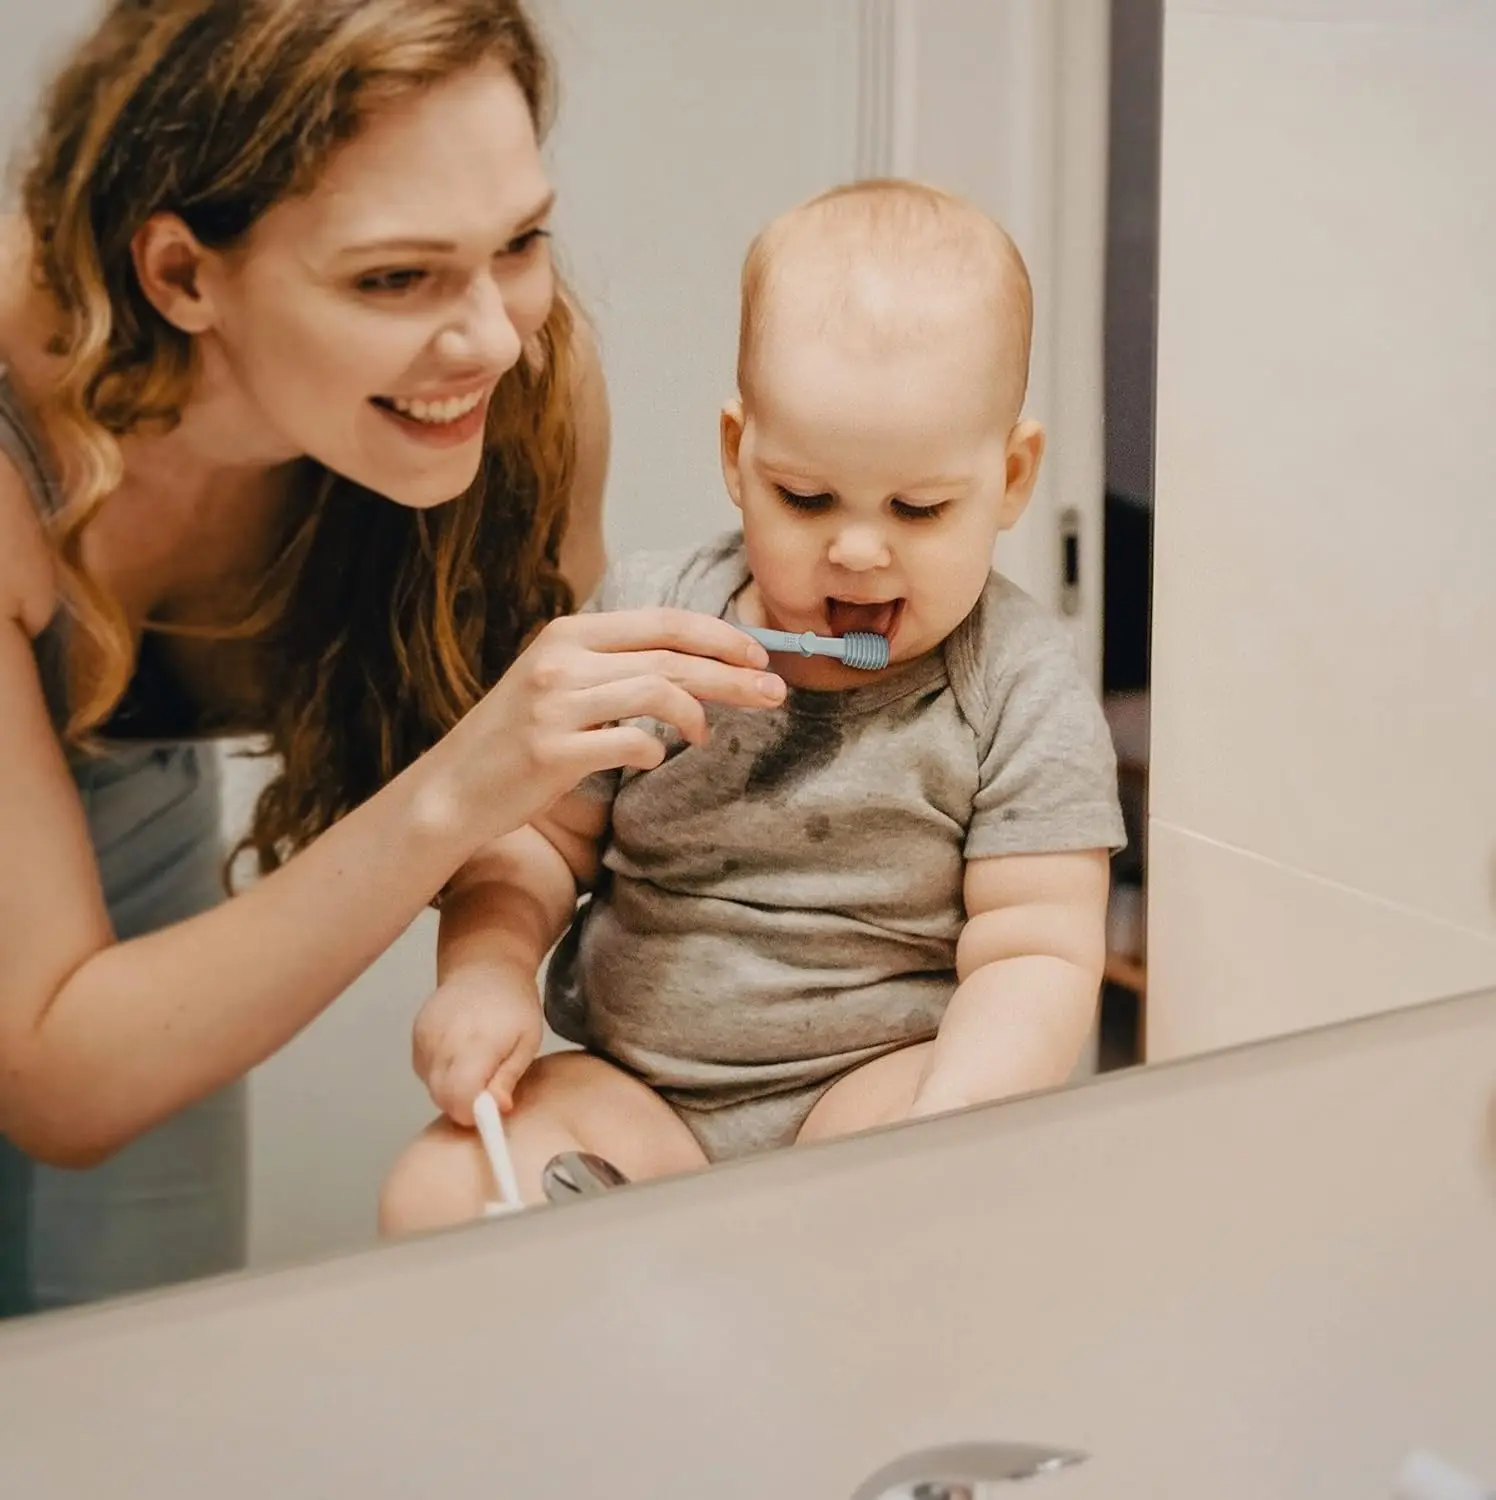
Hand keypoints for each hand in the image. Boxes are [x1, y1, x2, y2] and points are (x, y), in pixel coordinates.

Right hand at [412, 965, 543, 1123]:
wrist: (485, 967)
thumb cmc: (515, 1006)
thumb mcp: (527, 1042)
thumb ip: (508, 1078)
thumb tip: (498, 1110)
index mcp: (477, 1042)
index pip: (459, 1097)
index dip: (473, 1114)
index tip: (490, 1111)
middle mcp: (444, 1040)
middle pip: (442, 1097)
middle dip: (464, 1105)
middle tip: (487, 1090)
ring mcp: (425, 1036)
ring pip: (431, 1086)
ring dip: (452, 1088)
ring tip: (477, 1065)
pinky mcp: (416, 1034)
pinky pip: (424, 1071)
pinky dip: (441, 1073)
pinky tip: (460, 1054)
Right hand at [452, 609, 784, 841]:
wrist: (452, 789)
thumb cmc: (515, 739)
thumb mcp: (556, 681)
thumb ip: (611, 665)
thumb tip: (690, 663)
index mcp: (568, 634)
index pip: (662, 621)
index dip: (718, 634)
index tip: (758, 653)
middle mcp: (562, 660)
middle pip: (671, 655)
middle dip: (732, 673)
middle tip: (773, 691)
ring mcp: (556, 705)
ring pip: (659, 691)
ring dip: (699, 714)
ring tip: (707, 734)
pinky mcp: (553, 751)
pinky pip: (632, 742)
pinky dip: (657, 749)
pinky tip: (657, 757)